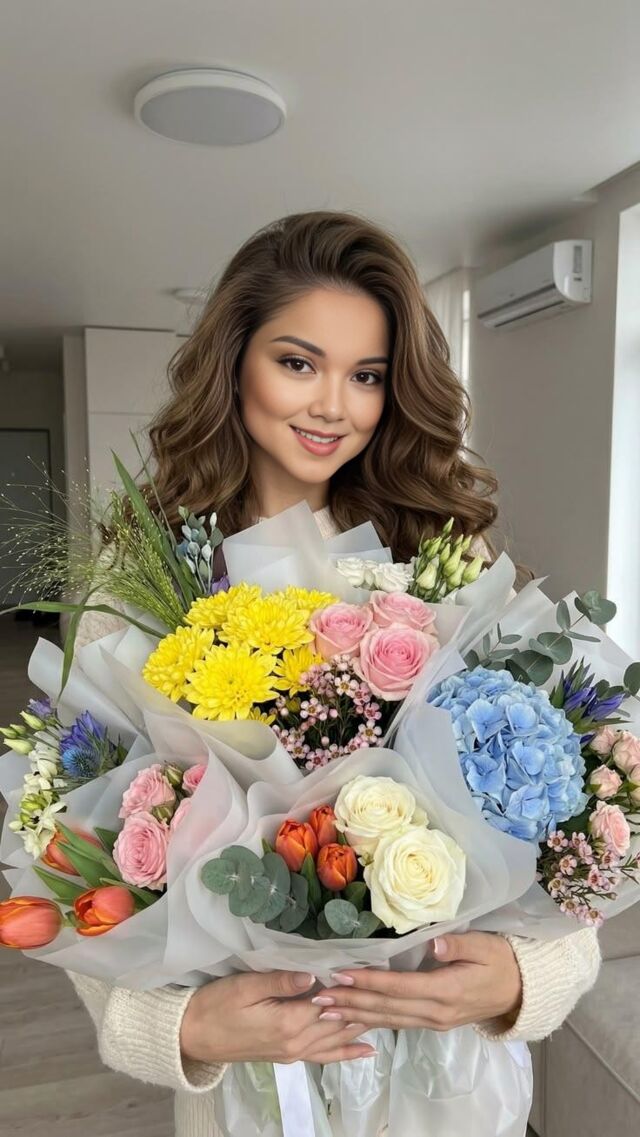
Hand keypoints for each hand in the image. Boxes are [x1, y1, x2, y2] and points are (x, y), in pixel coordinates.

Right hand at [180, 970, 376, 1065]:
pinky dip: (347, 1053)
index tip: (373, 968)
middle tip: (390, 987)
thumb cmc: (217, 1006)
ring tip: (387, 1013)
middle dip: (363, 1005)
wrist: (193, 1036)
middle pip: (339, 1023)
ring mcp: (294, 1052)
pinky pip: (325, 1056)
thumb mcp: (246, 987)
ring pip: (337, 1041)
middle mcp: (297, 1042)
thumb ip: (281, 982)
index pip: (330, 1002)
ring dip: (361, 1027)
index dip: (351, 986)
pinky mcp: (288, 1056)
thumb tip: (313, 974)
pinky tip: (367, 1051)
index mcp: (289, 1023)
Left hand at [312, 932, 522, 1031]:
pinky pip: (396, 1023)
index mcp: (445, 992)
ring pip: (387, 1020)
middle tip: (319, 998)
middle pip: (386, 1008)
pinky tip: (352, 1019)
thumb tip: (434, 942)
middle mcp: (435, 1012)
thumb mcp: (486, 946)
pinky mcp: (432, 1023)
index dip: (369, 982)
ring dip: (355, 1015)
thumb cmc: (502, 961)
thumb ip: (460, 945)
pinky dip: (371, 1021)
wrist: (521, 992)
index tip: (341, 975)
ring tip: (325, 1011)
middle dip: (350, 1003)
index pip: (399, 987)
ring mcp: (433, 1022)